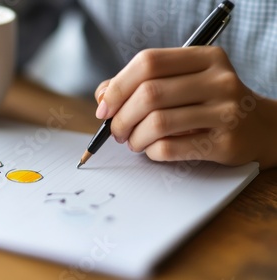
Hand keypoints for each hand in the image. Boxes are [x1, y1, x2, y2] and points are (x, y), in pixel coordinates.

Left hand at [94, 46, 276, 168]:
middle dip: (121, 117)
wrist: (259, 127)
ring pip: (157, 123)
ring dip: (134, 138)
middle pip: (149, 94)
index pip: (148, 62)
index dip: (118, 86)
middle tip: (116, 131)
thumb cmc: (209, 102)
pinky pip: (170, 148)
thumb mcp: (182, 82)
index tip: (104, 107)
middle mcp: (218, 80)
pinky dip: (151, 152)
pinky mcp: (225, 142)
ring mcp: (226, 111)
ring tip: (133, 142)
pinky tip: (152, 150)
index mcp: (205, 57)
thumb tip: (103, 98)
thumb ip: (141, 83)